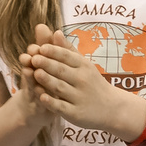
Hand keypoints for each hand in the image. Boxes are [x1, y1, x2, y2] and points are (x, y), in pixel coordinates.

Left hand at [19, 25, 144, 140]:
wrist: (112, 108)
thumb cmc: (93, 82)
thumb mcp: (84, 65)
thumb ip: (68, 50)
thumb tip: (56, 32)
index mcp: (84, 66)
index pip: (67, 56)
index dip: (54, 52)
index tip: (40, 47)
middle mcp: (82, 81)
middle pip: (62, 71)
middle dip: (47, 64)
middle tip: (33, 58)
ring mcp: (79, 98)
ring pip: (60, 88)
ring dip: (48, 80)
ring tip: (35, 73)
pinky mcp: (75, 113)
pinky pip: (61, 107)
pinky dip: (52, 102)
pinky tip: (41, 97)